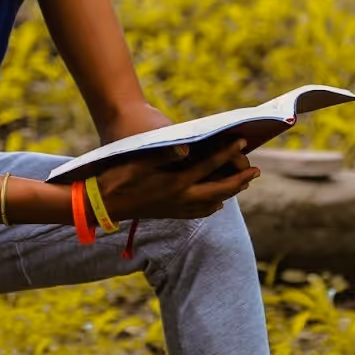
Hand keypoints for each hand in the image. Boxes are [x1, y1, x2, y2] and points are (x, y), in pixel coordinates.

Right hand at [92, 137, 259, 220]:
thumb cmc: (115, 177)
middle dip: (239, 180)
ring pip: (211, 203)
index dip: (226, 152)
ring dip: (228, 193)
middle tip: (256, 171)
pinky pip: (197, 213)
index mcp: (174, 183)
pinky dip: (211, 206)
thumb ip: (162, 154)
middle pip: (218, 190)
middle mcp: (178, 198)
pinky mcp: (168, 213)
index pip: (208, 166)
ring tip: (242, 184)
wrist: (98, 205)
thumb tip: (186, 147)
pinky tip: (215, 204)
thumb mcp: (136, 161)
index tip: (242, 142)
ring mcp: (174, 208)